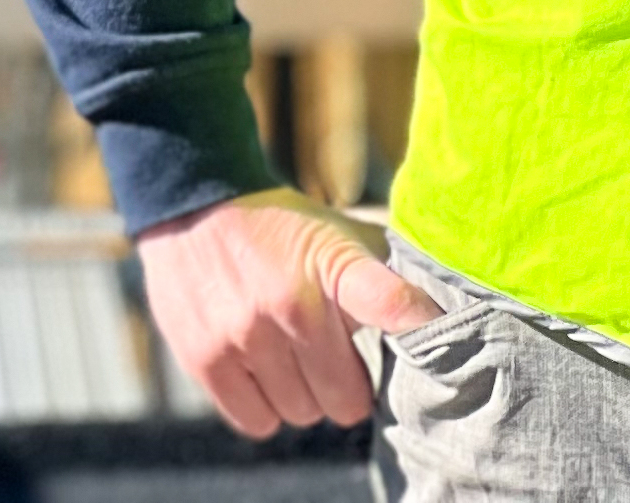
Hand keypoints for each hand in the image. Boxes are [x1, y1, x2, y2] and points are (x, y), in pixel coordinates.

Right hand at [135, 185, 438, 436]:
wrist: (190, 208)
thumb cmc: (276, 227)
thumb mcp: (335, 233)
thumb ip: (379, 278)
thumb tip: (435, 316)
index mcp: (329, 266)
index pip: (389, 304)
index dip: (421, 326)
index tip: (438, 336)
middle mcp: (288, 305)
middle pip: (345, 400)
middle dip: (344, 385)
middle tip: (329, 357)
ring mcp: (243, 336)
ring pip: (301, 413)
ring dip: (301, 395)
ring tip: (288, 358)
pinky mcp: (206, 359)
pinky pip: (257, 420)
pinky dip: (265, 406)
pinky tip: (262, 372)